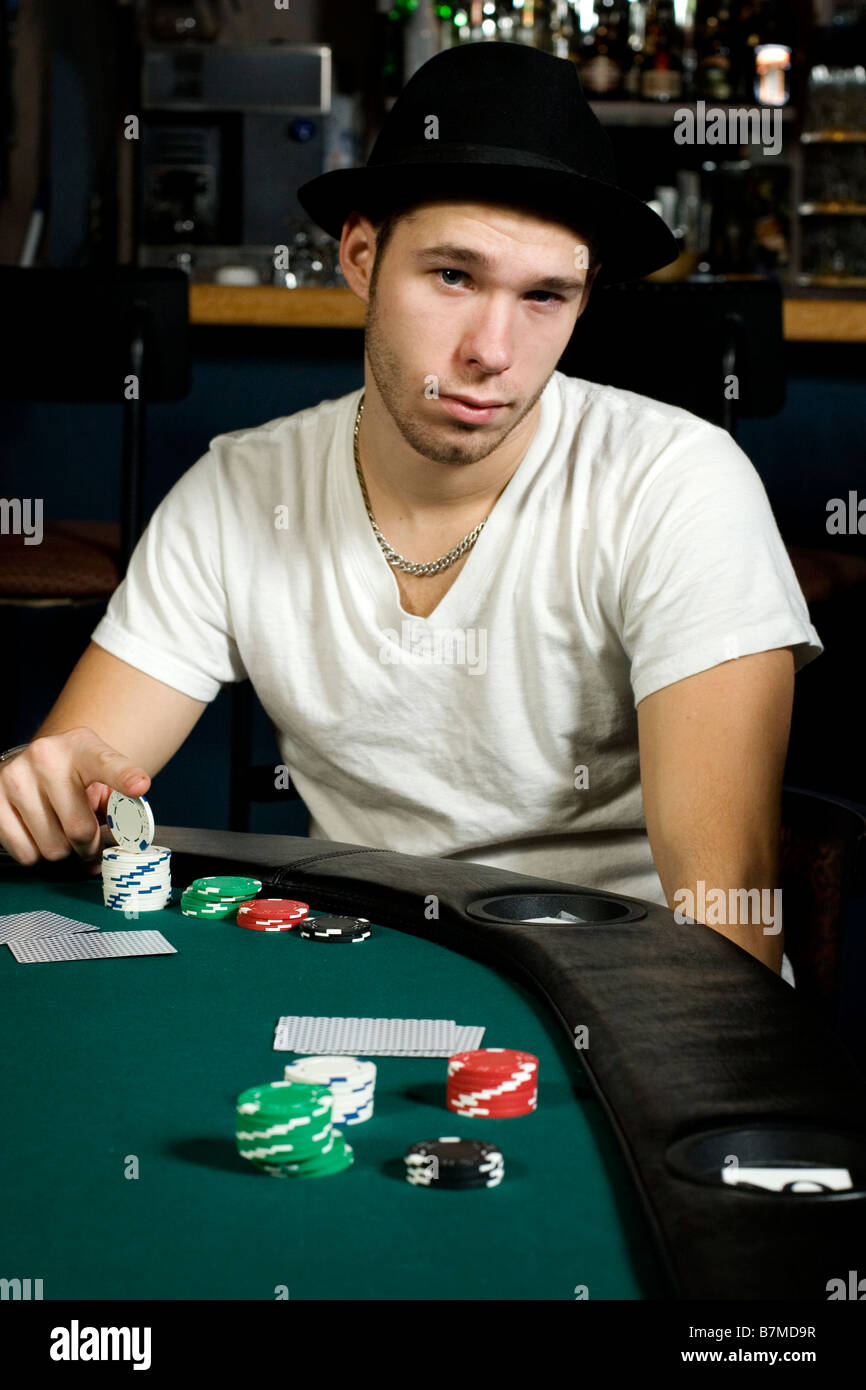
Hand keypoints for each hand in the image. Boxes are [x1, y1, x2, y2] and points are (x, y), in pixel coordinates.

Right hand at [0, 727, 150, 867]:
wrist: (38, 761)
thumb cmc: (78, 777)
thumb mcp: (104, 778)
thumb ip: (121, 805)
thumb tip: (127, 838)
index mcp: (83, 747)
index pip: (107, 764)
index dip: (124, 777)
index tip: (139, 786)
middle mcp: (46, 756)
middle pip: (79, 829)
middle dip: (89, 847)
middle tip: (89, 843)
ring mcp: (16, 776)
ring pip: (52, 848)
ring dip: (62, 851)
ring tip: (61, 831)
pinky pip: (25, 853)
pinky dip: (36, 853)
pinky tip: (38, 832)